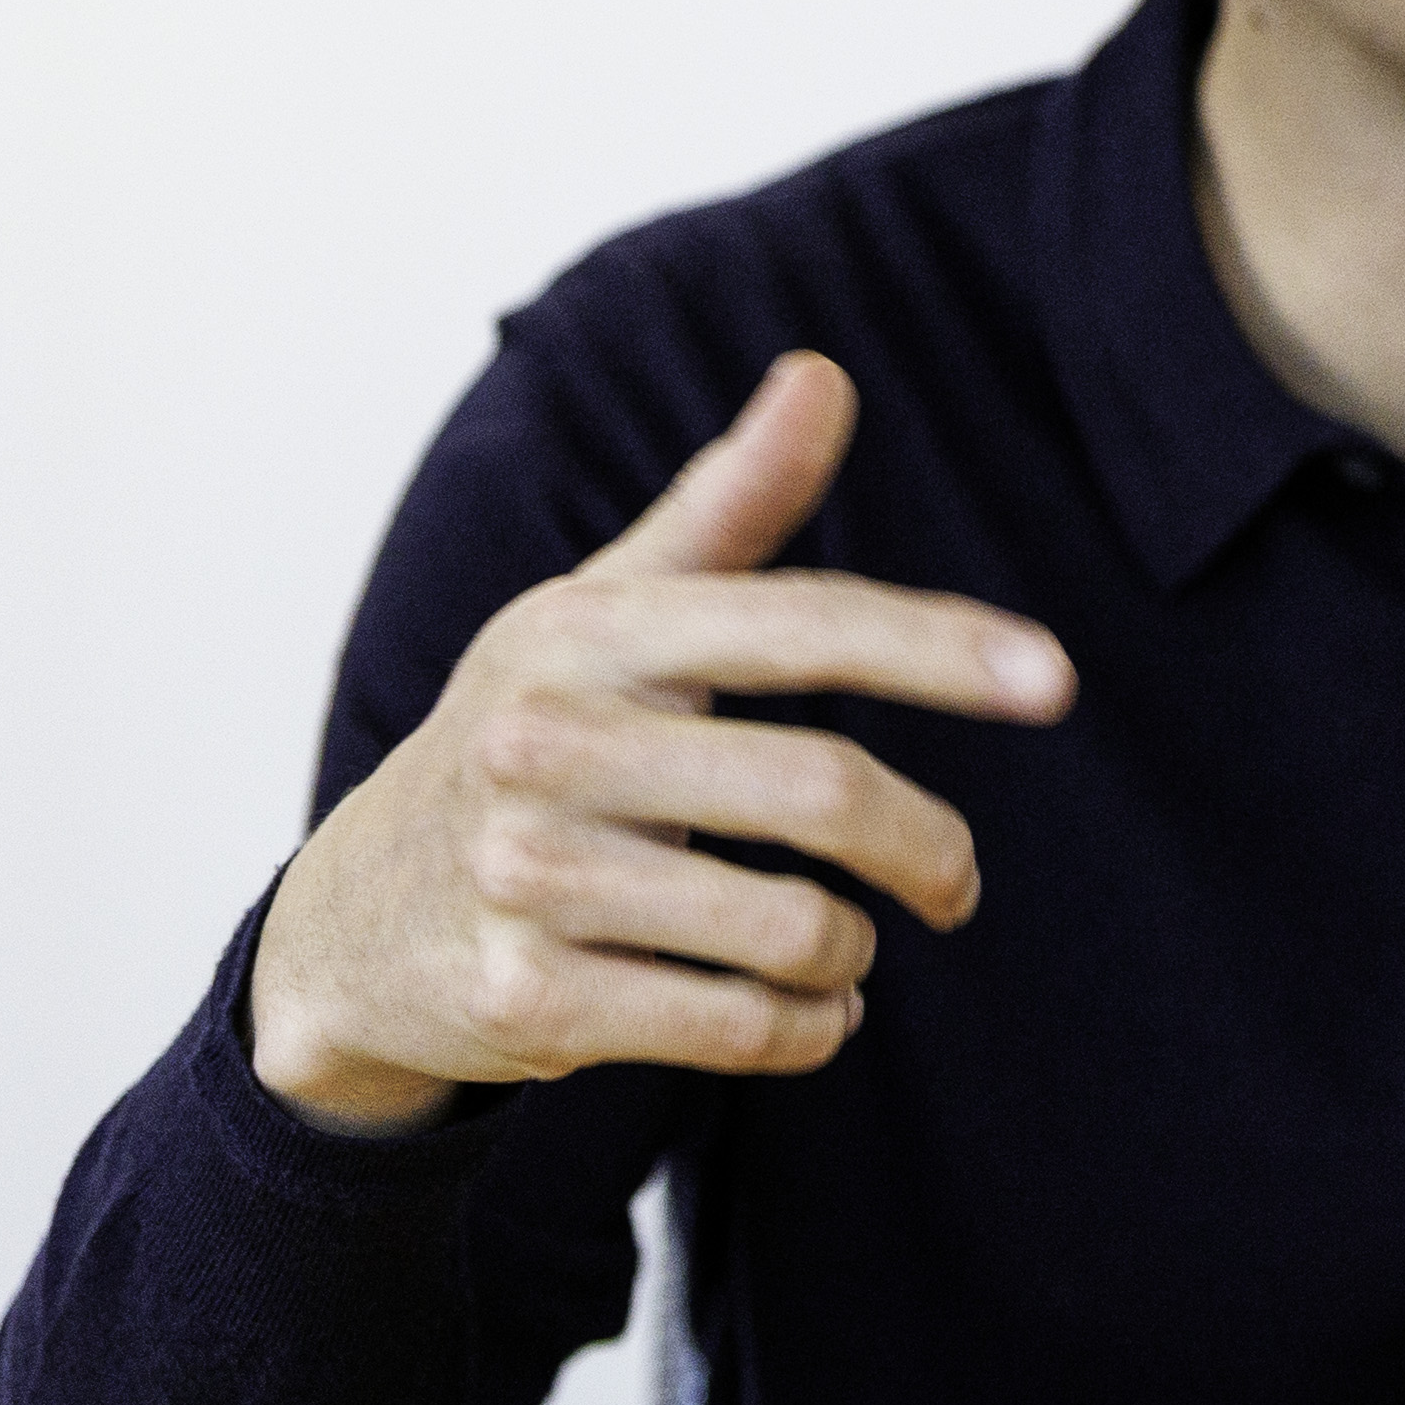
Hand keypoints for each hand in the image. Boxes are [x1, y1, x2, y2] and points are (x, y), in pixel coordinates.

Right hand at [245, 352, 1077, 1134]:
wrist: (349, 926)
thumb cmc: (526, 740)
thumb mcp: (602, 616)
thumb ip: (728, 506)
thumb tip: (825, 375)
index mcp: (585, 636)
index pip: (799, 624)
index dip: (938, 646)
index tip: (1055, 679)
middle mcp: (544, 745)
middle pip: (823, 792)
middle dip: (931, 848)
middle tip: (958, 881)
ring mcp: (526, 878)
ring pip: (796, 929)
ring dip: (854, 951)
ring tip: (840, 943)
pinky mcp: (528, 1000)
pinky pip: (743, 1026)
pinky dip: (810, 1029)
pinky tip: (806, 1011)